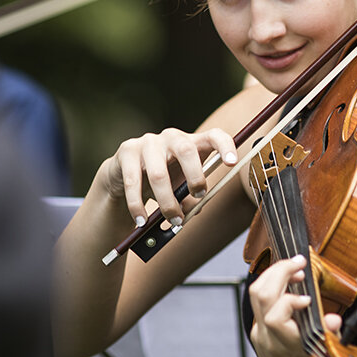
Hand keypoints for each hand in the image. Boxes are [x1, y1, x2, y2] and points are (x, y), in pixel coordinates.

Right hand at [97, 127, 237, 227]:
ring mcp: (148, 142)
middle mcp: (171, 137)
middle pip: (187, 150)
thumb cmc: (162, 180)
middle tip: (199, 197)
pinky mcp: (127, 151)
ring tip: (172, 220)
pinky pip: (133, 181)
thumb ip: (190, 197)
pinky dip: (138, 205)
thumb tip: (194, 211)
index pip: (214, 136)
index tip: (233, 163)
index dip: (226, 146)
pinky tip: (141, 220)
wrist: (123, 175)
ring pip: (158, 173)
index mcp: (192, 143)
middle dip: (195, 177)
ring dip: (167, 202)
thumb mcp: (180, 187)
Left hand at [248, 254, 341, 356]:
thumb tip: (334, 319)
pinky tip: (289, 283)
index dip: (290, 301)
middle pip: (260, 295)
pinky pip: (259, 302)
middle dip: (279, 271)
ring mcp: (260, 335)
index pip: (275, 318)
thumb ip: (330, 338)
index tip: (308, 298)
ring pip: (255, 295)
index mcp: (287, 348)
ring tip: (295, 269)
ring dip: (274, 275)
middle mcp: (268, 340)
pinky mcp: (258, 332)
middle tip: (299, 262)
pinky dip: (272, 285)